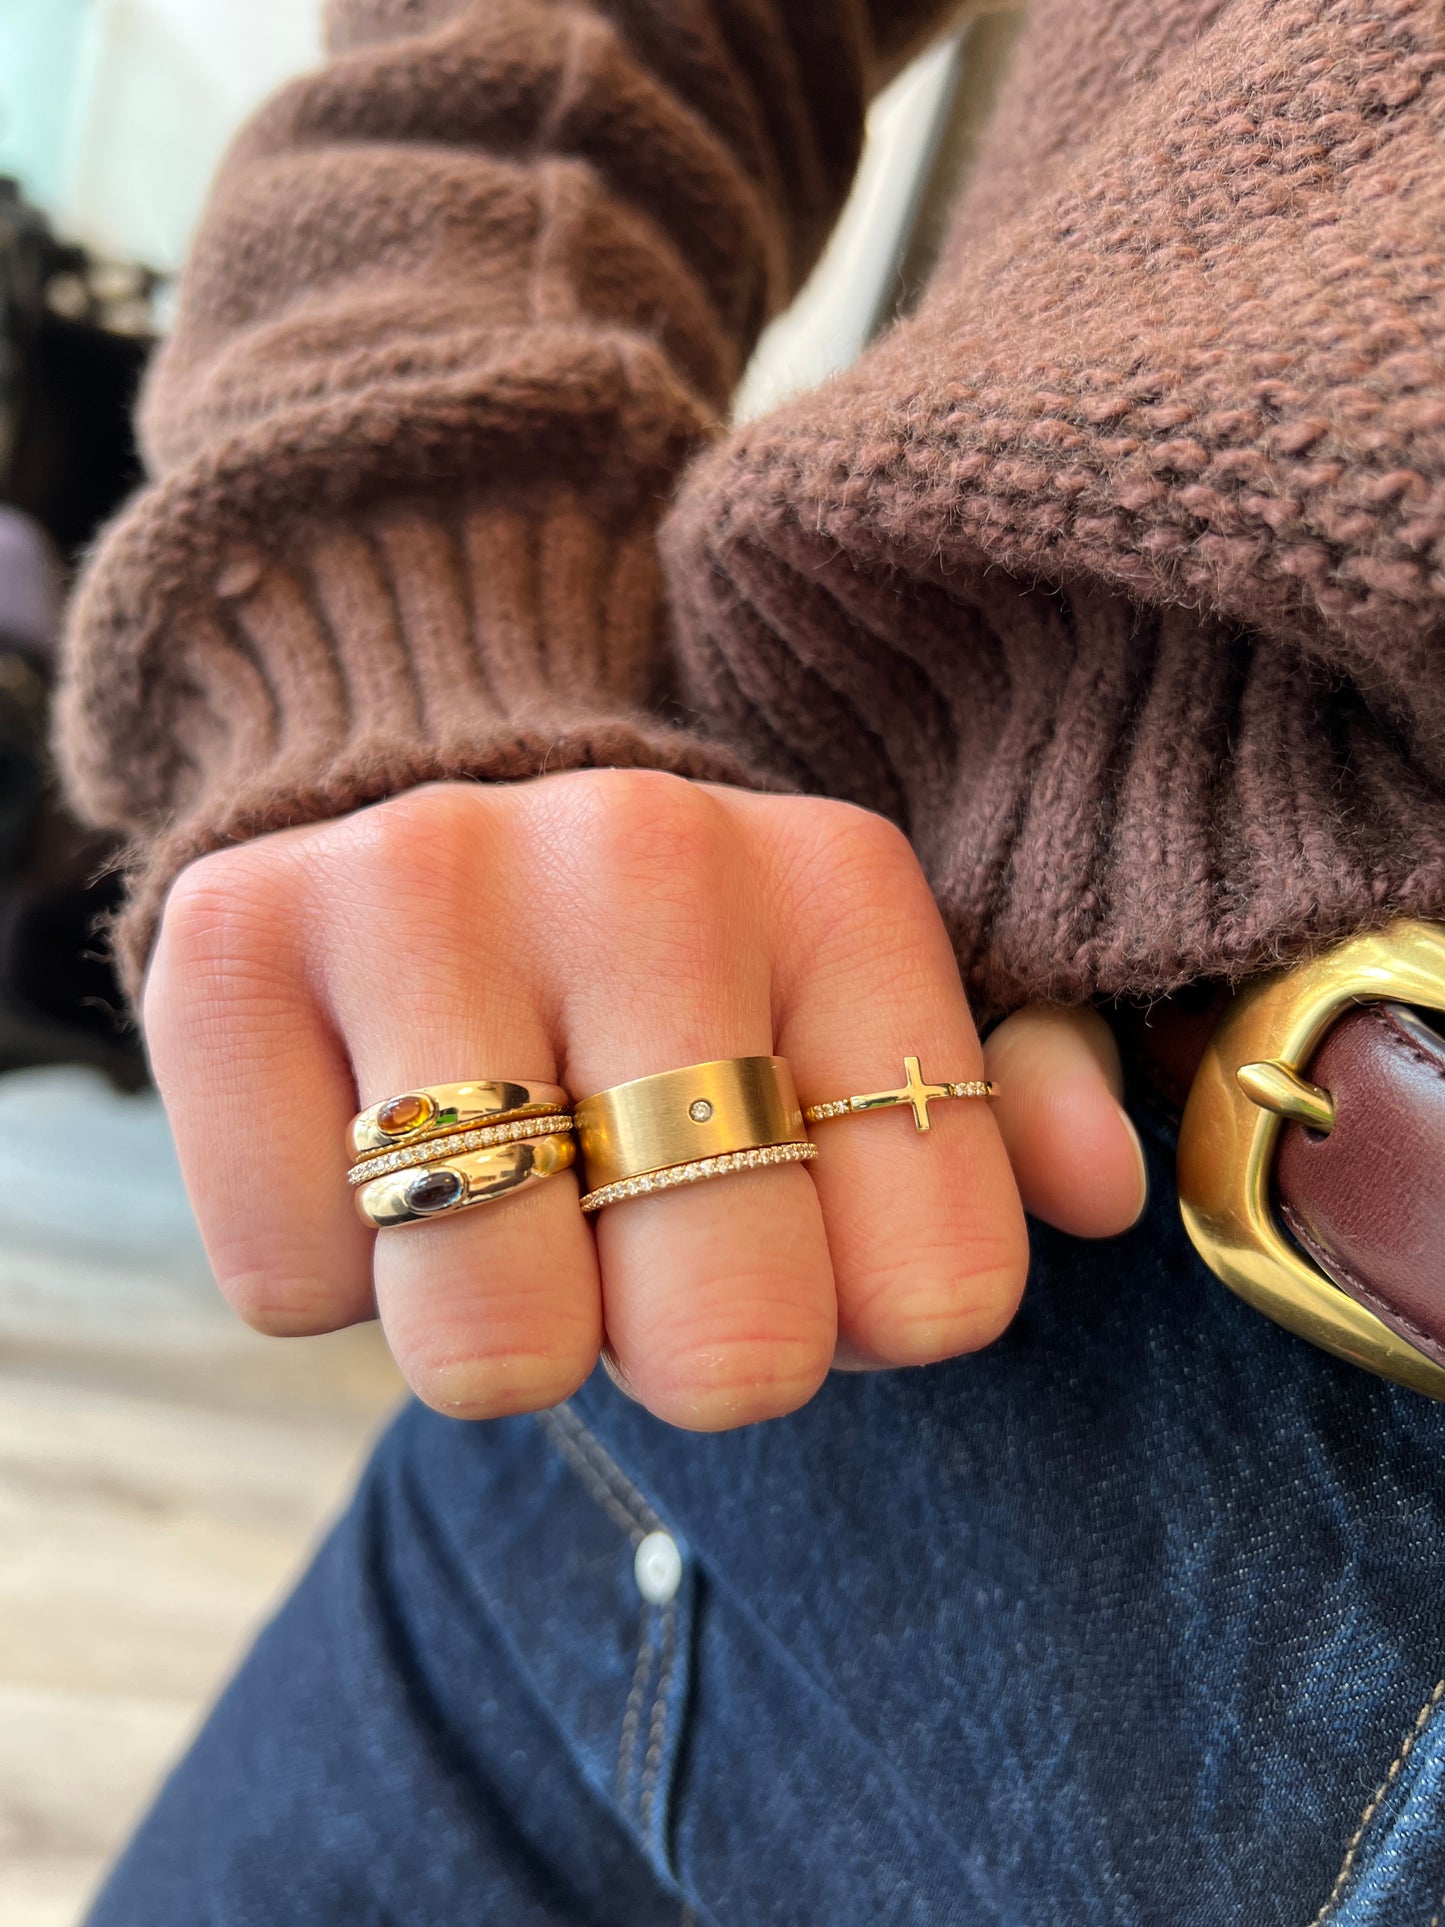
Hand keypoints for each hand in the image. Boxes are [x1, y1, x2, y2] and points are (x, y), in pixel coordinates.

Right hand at [144, 772, 1146, 1430]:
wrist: (412, 824)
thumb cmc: (671, 982)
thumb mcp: (859, 1017)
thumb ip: (1001, 1102)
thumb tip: (1098, 1191)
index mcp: (838, 884)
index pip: (940, 1289)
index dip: (862, 1327)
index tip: (798, 1236)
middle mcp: (645, 852)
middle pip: (728, 1342)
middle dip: (681, 1351)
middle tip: (631, 1245)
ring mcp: (424, 881)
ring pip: (496, 1339)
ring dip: (504, 1330)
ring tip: (502, 1199)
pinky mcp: (228, 939)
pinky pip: (294, 1288)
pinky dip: (336, 1280)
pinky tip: (361, 1146)